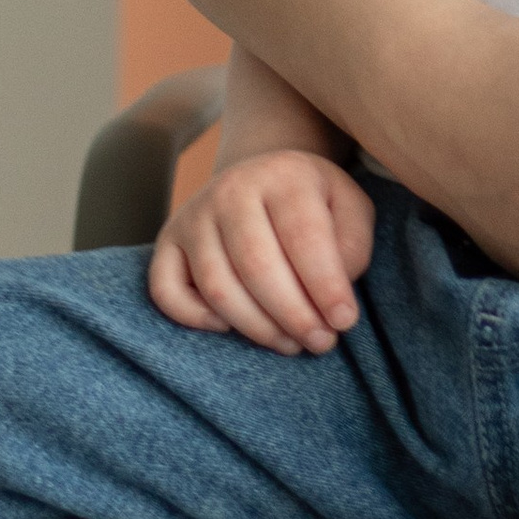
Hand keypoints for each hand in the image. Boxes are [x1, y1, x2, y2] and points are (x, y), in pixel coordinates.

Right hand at [152, 145, 376, 351]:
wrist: (262, 180)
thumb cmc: (313, 204)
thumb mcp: (349, 208)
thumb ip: (351, 245)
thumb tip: (333, 294)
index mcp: (282, 174)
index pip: (303, 237)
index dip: (326, 286)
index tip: (344, 321)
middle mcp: (230, 189)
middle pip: (257, 266)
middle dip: (294, 315)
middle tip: (322, 343)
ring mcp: (193, 216)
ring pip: (217, 287)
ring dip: (257, 328)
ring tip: (292, 344)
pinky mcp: (167, 242)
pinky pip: (166, 291)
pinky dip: (195, 319)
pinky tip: (231, 329)